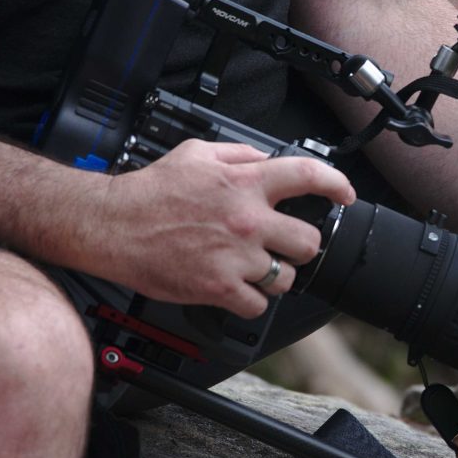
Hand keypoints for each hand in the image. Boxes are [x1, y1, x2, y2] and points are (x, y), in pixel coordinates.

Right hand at [80, 138, 353, 317]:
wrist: (113, 225)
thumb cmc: (149, 192)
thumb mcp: (196, 153)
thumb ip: (238, 154)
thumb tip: (266, 159)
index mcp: (244, 183)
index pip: (308, 176)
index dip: (336, 185)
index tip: (344, 195)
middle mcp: (246, 220)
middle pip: (308, 241)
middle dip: (301, 245)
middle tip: (286, 245)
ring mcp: (236, 257)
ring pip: (286, 278)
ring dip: (276, 276)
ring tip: (255, 269)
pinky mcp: (219, 287)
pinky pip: (257, 305)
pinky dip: (250, 301)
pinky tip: (236, 289)